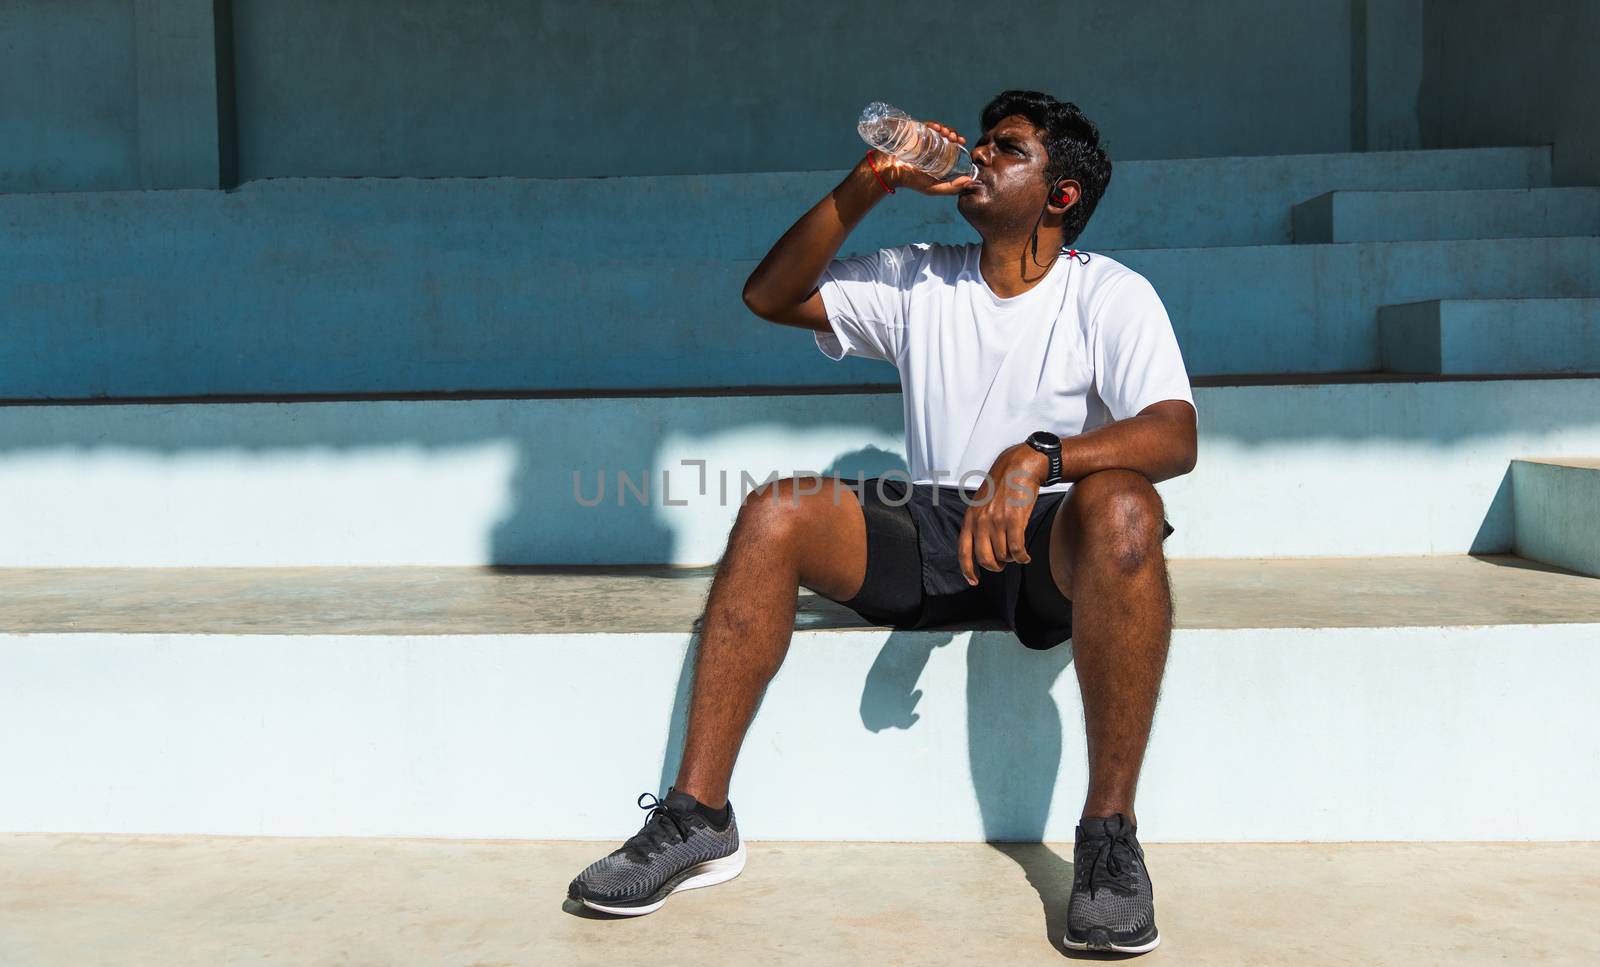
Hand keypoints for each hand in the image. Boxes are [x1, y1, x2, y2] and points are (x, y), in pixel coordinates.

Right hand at [871, 121, 974, 195]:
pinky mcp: (913, 132)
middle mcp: (930, 146)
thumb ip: (952, 188)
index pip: (950, 145)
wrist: (891, 173)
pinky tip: (938, 128)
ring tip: (947, 133)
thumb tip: (969, 182)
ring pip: (937, 129)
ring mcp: (921, 138)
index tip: (962, 141)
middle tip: (955, 138)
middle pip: (945, 135)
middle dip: (953, 133)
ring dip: (945, 128)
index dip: (958, 141)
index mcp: (936, 156)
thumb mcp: (933, 188)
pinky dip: (933, 124)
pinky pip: (924, 125)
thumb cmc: (911, 181)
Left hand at [956, 444, 1050, 585]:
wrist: (1019, 467)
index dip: (967, 570)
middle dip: (996, 566)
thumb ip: (978, 524)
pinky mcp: (1014, 520)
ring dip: (1012, 559)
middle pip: (985, 559)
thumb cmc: (1002, 485)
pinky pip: (1017, 550)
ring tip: (1016, 552)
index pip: (963, 551)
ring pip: (1003, 555)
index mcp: (970, 519)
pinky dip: (1022, 557)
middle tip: (1003, 564)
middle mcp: (980, 522)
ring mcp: (997, 521)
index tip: (973, 581)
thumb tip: (982, 548)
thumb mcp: (981, 504)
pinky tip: (1026, 556)